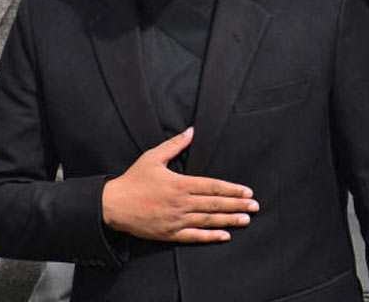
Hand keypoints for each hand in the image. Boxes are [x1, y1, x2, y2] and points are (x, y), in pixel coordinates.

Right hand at [102, 127, 258, 242]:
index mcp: (179, 184)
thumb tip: (192, 130)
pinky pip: (194, 236)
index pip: (212, 187)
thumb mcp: (153, 157)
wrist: (113, 205)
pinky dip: (210, 237)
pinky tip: (225, 236)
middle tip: (255, 206)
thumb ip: (175, 145)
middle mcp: (181, 203)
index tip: (247, 191)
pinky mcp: (169, 234)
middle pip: (214, 204)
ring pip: (208, 220)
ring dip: (229, 220)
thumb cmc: (133, 179)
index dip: (232, 189)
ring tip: (246, 220)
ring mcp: (176, 220)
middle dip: (237, 205)